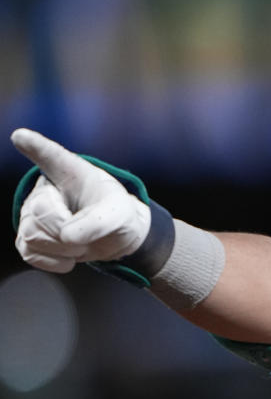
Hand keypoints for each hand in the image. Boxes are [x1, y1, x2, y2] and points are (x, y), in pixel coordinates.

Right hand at [12, 129, 149, 272]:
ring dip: (62, 249)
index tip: (21, 136)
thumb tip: (68, 237)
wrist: (113, 236)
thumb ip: (99, 223)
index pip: (51, 156)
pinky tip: (70, 256)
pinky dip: (54, 261)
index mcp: (69, 172)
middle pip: (39, 212)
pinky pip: (29, 253)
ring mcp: (32, 213)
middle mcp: (45, 189)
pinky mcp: (29, 238)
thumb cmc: (117, 214)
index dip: (36, 147)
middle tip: (85, 235)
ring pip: (32, 235)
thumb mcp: (120, 215)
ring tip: (80, 244)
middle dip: (65, 231)